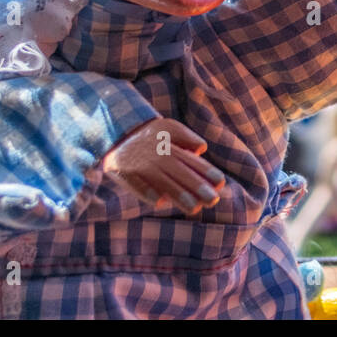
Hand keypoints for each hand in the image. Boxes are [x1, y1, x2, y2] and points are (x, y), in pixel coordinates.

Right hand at [102, 118, 225, 213]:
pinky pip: (137, 184)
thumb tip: (201, 149)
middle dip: (197, 187)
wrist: (116, 133)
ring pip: (162, 181)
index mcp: (172, 145)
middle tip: (213, 200)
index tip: (220, 183)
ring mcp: (141, 165)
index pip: (192, 161)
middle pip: (180, 173)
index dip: (206, 172)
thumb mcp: (170, 128)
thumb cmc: (152, 135)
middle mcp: (158, 155)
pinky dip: (148, 192)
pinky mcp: (124, 173)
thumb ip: (187, 138)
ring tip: (194, 208)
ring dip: (178, 194)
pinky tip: (160, 203)